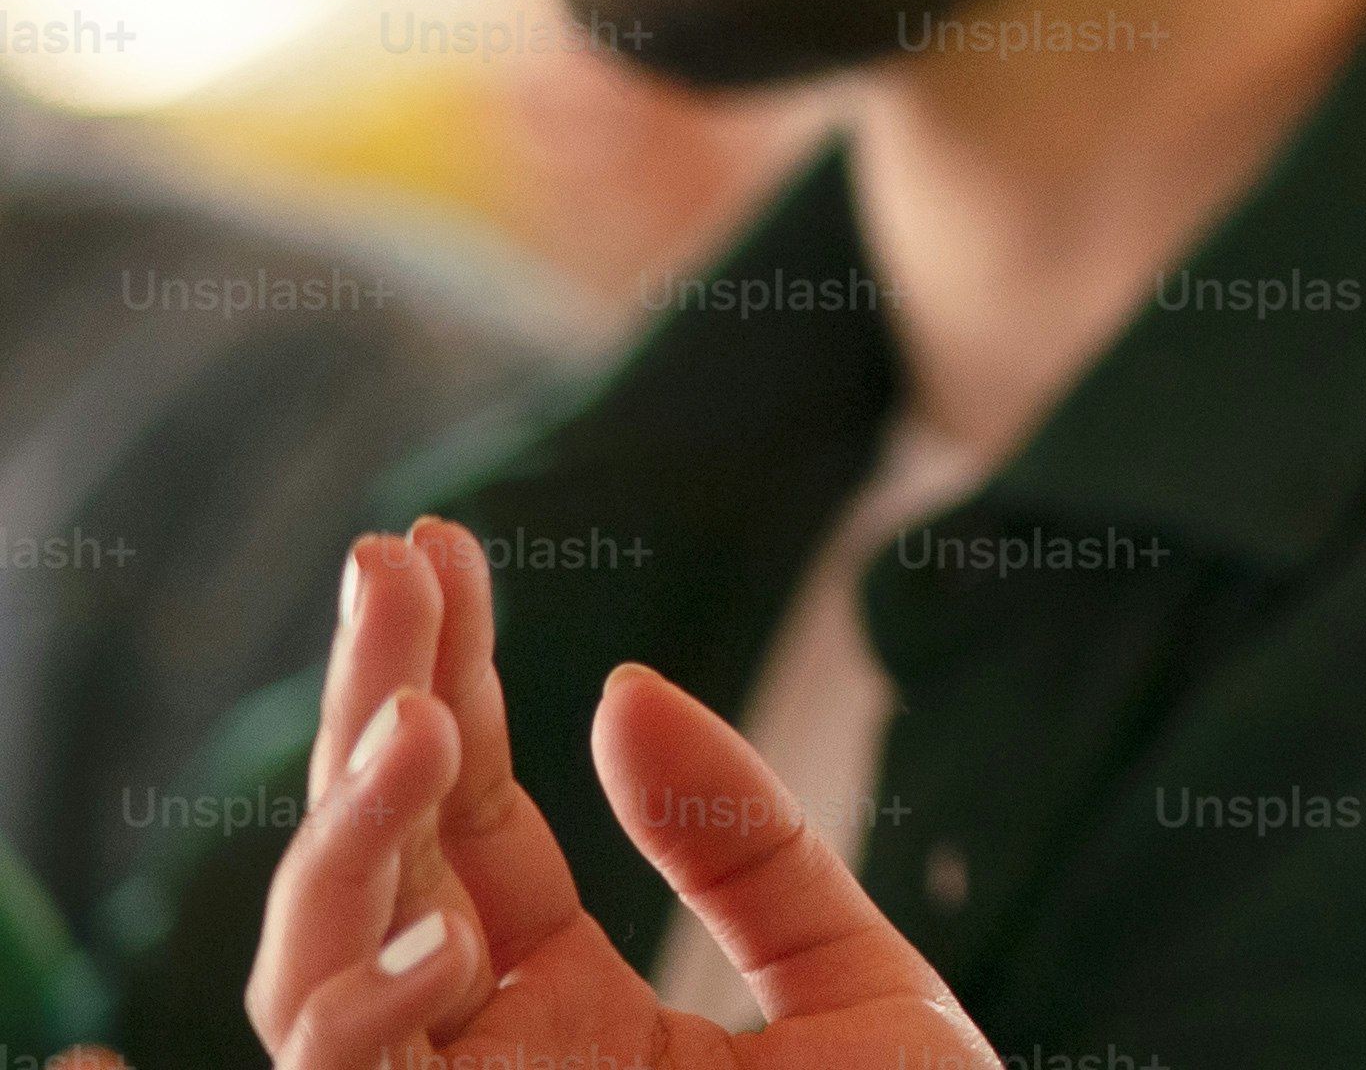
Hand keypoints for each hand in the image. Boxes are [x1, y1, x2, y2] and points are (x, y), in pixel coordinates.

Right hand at [232, 517, 1000, 1069]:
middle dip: (366, 713)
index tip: (434, 545)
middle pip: (376, 869)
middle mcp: (479, 1067)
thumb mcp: (856, 984)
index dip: (440, 682)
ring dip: (344, 844)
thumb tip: (620, 687)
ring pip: (312, 982)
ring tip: (414, 716)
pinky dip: (361, 1009)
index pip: (463, 823)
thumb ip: (738, 840)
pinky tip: (444, 930)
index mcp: (562, 1011)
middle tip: (389, 560)